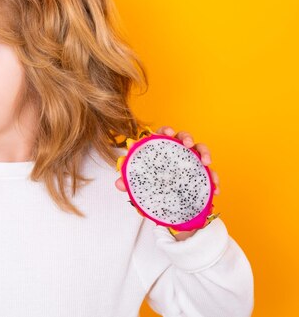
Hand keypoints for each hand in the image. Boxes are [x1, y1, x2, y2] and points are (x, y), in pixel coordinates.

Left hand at [114, 126, 220, 240]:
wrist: (166, 204)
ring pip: (201, 150)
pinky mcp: (201, 174)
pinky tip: (215, 189)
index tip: (168, 132)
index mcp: (162, 149)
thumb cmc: (151, 185)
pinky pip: (210, 173)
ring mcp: (191, 161)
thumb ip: (129, 183)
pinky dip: (214, 180)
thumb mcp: (140, 185)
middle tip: (188, 144)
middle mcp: (177, 151)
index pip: (162, 134)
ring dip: (205, 153)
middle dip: (187, 137)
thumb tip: (118, 184)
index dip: (165, 130)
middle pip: (184, 137)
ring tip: (207, 163)